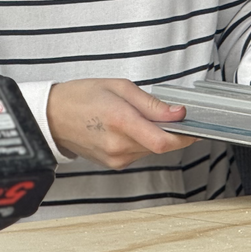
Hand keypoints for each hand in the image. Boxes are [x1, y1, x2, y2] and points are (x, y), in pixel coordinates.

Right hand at [47, 78, 197, 168]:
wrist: (51, 117)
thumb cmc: (82, 97)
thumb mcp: (120, 88)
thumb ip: (151, 103)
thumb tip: (178, 113)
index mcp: (120, 122)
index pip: (163, 141)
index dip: (186, 136)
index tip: (199, 127)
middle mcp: (118, 146)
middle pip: (161, 146)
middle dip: (173, 132)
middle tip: (174, 115)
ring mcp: (115, 158)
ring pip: (151, 150)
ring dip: (157, 135)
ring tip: (143, 116)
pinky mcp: (113, 163)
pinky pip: (139, 153)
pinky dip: (144, 141)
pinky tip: (133, 126)